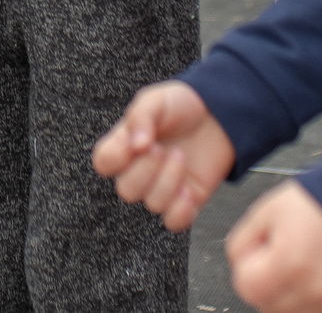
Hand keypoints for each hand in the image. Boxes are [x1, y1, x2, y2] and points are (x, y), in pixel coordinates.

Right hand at [91, 81, 233, 232]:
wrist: (217, 114)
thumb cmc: (181, 105)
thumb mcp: (156, 100)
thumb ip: (140, 117)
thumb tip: (135, 144)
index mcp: (125, 145)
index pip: (103, 163)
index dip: (114, 159)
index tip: (134, 144)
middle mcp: (139, 170)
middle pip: (126, 190)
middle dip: (146, 170)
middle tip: (162, 149)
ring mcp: (162, 188)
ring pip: (153, 204)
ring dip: (169, 181)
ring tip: (181, 156)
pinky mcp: (186, 202)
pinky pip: (173, 222)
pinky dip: (181, 211)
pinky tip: (189, 190)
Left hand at [225, 184, 321, 312]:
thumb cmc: (318, 203)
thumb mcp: (266, 210)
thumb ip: (240, 242)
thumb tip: (237, 266)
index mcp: (290, 260)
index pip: (247, 288)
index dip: (247, 269)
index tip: (258, 254)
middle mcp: (314, 286)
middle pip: (267, 304)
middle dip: (266, 282)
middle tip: (281, 254)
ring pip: (290, 312)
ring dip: (287, 293)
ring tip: (301, 262)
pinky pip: (316, 311)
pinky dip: (310, 297)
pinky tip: (317, 272)